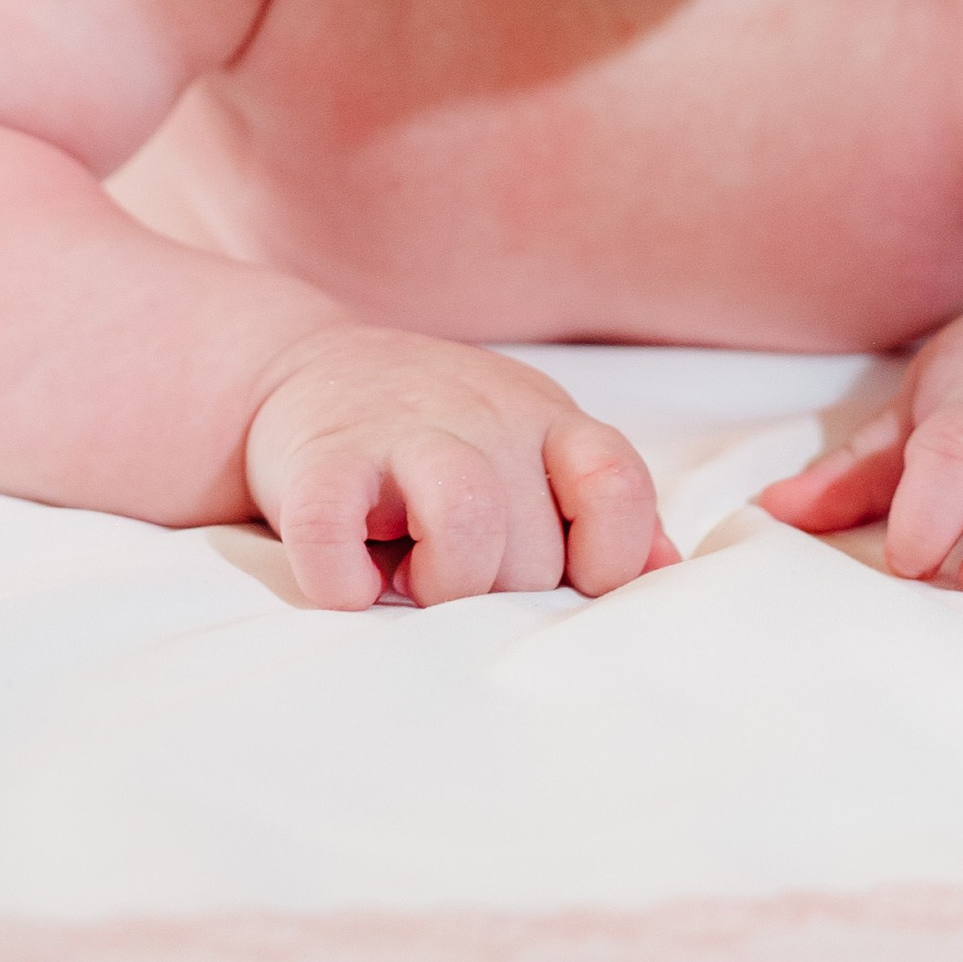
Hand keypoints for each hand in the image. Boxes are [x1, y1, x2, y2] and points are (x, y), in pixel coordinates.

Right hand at [245, 320, 675, 607]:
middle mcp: (483, 416)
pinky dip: (344, 583)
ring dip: (445, 583)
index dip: (606, 557)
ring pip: (465, 523)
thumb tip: (662, 569)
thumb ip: (596, 505)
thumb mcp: (530, 446)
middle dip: (499, 594)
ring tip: (413, 582)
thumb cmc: (434, 432)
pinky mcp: (320, 459)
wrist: (300, 367)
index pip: (615, 485)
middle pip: (534, 545)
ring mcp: (400, 431)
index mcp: (544, 418)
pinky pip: (335, 536)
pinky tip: (352, 581)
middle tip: (455, 574)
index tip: (564, 579)